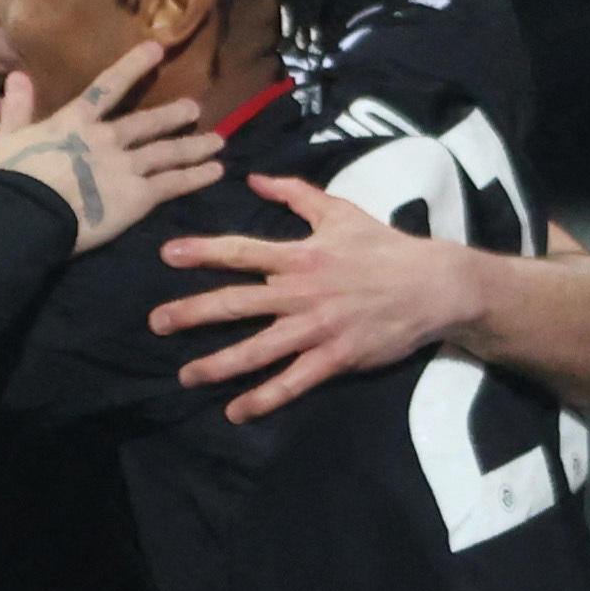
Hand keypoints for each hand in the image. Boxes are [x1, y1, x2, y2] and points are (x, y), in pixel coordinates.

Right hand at [0, 35, 227, 251]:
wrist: (25, 216)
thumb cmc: (10, 179)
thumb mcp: (5, 138)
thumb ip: (17, 107)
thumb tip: (17, 75)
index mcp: (75, 122)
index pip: (109, 86)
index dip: (133, 66)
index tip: (157, 49)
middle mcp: (107, 138)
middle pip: (147, 122)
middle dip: (173, 114)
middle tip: (196, 107)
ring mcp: (125, 167)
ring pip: (167, 151)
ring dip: (194, 145)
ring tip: (218, 140)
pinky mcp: (137, 197)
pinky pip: (173, 183)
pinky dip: (197, 176)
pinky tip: (216, 171)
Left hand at [150, 174, 487, 421]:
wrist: (433, 285)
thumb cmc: (384, 247)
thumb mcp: (339, 211)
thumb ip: (293, 194)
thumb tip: (252, 178)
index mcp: (300, 255)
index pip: (241, 252)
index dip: (203, 252)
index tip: (167, 255)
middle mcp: (301, 292)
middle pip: (237, 303)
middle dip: (193, 313)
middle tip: (157, 323)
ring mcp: (317, 328)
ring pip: (258, 349)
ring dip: (218, 364)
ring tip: (186, 376)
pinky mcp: (335, 358)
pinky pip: (293, 382)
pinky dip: (264, 399)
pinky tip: (237, 411)